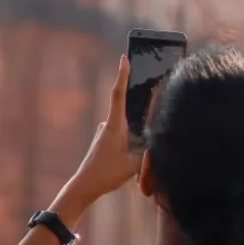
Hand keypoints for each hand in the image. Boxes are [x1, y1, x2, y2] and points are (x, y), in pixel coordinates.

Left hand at [54, 56, 136, 217]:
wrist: (85, 186)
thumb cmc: (107, 174)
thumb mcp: (133, 164)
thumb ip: (148, 152)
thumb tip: (158, 144)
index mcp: (114, 125)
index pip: (118, 94)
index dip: (122, 75)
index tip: (124, 58)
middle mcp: (108, 125)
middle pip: (124, 107)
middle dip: (137, 104)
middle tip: (149, 97)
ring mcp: (105, 133)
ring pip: (125, 126)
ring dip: (134, 132)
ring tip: (140, 145)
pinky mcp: (104, 142)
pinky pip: (120, 135)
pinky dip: (129, 140)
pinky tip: (133, 155)